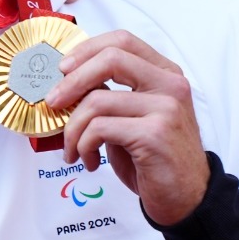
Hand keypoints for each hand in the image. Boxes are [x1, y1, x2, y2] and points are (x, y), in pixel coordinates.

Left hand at [46, 30, 208, 225]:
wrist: (186, 198)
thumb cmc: (154, 160)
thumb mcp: (131, 119)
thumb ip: (110, 96)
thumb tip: (67, 83)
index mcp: (165, 74)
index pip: (122, 41)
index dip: (86, 50)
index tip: (63, 69)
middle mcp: (170, 85)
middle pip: (110, 59)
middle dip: (71, 81)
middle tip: (53, 102)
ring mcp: (165, 108)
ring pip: (97, 101)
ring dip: (73, 129)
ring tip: (73, 150)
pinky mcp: (154, 134)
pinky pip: (100, 129)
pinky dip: (83, 145)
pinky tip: (89, 160)